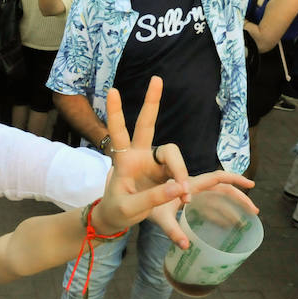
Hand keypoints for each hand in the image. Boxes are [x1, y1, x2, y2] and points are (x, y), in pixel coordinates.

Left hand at [94, 81, 255, 247]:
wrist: (119, 220)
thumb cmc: (118, 211)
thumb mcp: (130, 208)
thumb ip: (154, 197)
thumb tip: (181, 186)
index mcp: (123, 161)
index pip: (118, 133)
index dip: (116, 113)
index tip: (113, 90)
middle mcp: (139, 156)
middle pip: (147, 125)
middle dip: (152, 102)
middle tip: (156, 79)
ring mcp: (153, 163)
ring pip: (172, 153)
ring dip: (180, 171)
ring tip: (184, 196)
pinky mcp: (165, 173)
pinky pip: (180, 172)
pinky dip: (184, 184)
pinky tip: (185, 199)